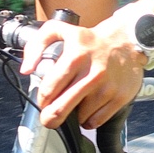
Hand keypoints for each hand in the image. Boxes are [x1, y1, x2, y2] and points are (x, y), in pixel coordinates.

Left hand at [19, 14, 147, 129]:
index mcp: (75, 56)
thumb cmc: (89, 40)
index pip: (48, 90)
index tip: (44, 101)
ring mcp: (107, 88)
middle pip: (61, 109)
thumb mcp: (59, 30)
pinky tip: (89, 107)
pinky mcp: (119, 98)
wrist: (127, 41)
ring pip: (79, 117)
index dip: (42, 100)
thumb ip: (36, 45)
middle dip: (50, 118)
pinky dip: (89, 120)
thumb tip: (26, 70)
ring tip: (77, 102)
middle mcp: (92, 74)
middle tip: (49, 119)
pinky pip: (95, 122)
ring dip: (74, 114)